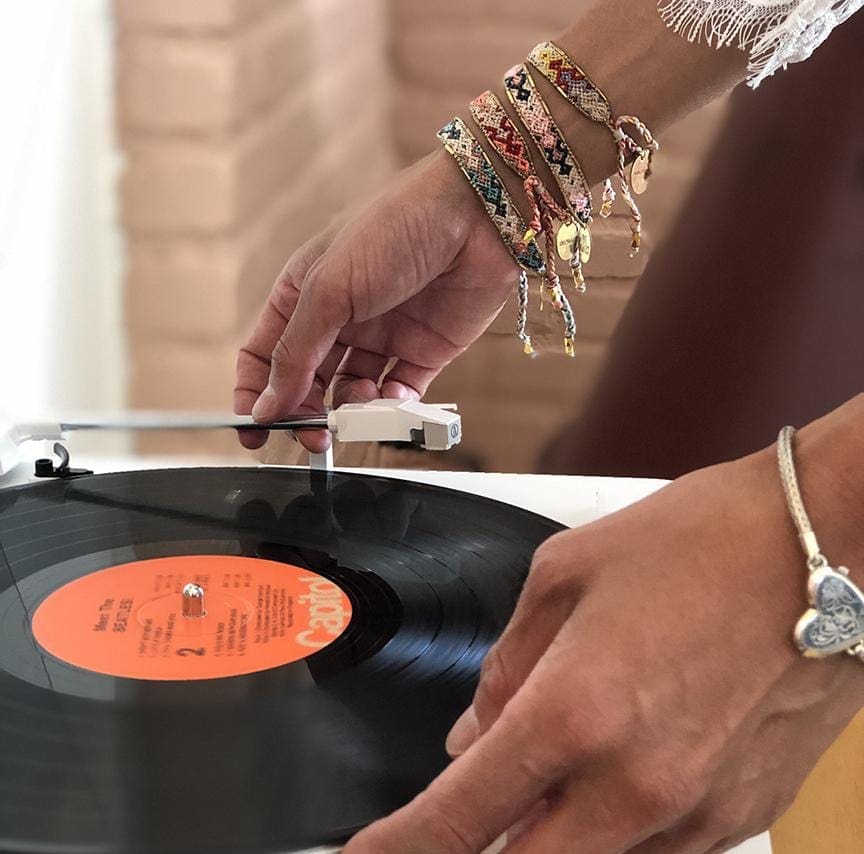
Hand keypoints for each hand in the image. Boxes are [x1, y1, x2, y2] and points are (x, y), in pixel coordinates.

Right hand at [234, 149, 516, 451]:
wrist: (476, 217)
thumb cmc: (396, 227)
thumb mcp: (329, 289)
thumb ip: (295, 353)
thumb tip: (265, 406)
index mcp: (304, 291)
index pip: (265, 353)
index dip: (254, 393)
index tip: (252, 432)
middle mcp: (340, 315)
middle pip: (306, 380)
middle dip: (304, 412)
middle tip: (313, 437)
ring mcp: (382, 334)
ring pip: (351, 392)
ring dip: (349, 409)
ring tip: (357, 408)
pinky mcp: (423, 350)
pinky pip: (398, 392)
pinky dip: (392, 406)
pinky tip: (393, 397)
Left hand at [344, 423, 863, 852]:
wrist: (825, 546)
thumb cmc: (701, 541)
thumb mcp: (567, 573)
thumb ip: (506, 664)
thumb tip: (473, 732)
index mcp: (575, 712)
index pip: (460, 817)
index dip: (400, 847)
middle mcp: (634, 783)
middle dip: (483, 841)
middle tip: (474, 800)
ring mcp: (696, 811)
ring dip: (554, 828)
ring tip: (561, 753)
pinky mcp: (741, 814)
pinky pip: (655, 846)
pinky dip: (616, 820)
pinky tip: (621, 757)